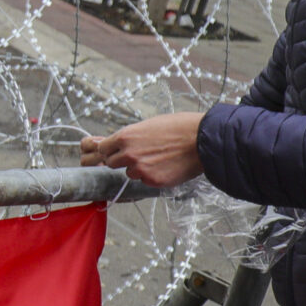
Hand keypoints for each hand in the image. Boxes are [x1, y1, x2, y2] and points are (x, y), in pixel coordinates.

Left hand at [79, 113, 204, 186]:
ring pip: (130, 173)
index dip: (109, 150)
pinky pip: (145, 181)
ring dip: (138, 169)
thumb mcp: (149, 125)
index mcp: (125, 137)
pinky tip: (166, 166)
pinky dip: (152, 176)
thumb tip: (120, 143)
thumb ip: (131, 137)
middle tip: (136, 157)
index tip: (113, 151)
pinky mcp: (153, 181)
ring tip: (157, 159)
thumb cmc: (179, 128)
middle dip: (120, 161)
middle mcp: (128, 154)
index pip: (102, 149)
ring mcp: (140, 169)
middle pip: (111, 163)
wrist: (203, 140)